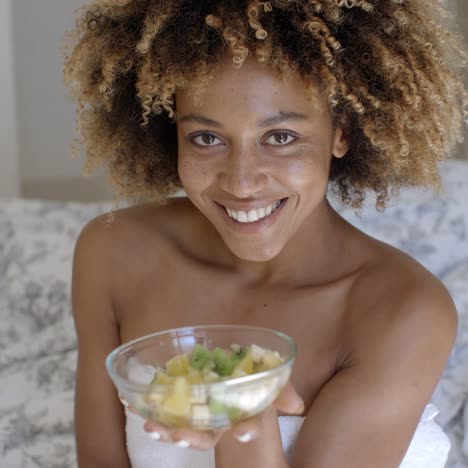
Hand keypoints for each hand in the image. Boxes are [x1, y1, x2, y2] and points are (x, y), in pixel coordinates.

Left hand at [136, 380, 304, 449]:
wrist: (223, 358)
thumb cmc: (246, 372)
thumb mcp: (266, 377)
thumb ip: (280, 389)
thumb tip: (296, 404)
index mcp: (237, 410)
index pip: (244, 424)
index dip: (246, 429)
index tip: (245, 432)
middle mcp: (216, 416)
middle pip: (205, 434)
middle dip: (193, 438)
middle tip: (179, 436)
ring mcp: (195, 408)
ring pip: (181, 426)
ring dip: (166, 429)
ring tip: (152, 426)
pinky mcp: (177, 396)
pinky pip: (161, 406)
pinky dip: (146, 406)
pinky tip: (130, 401)